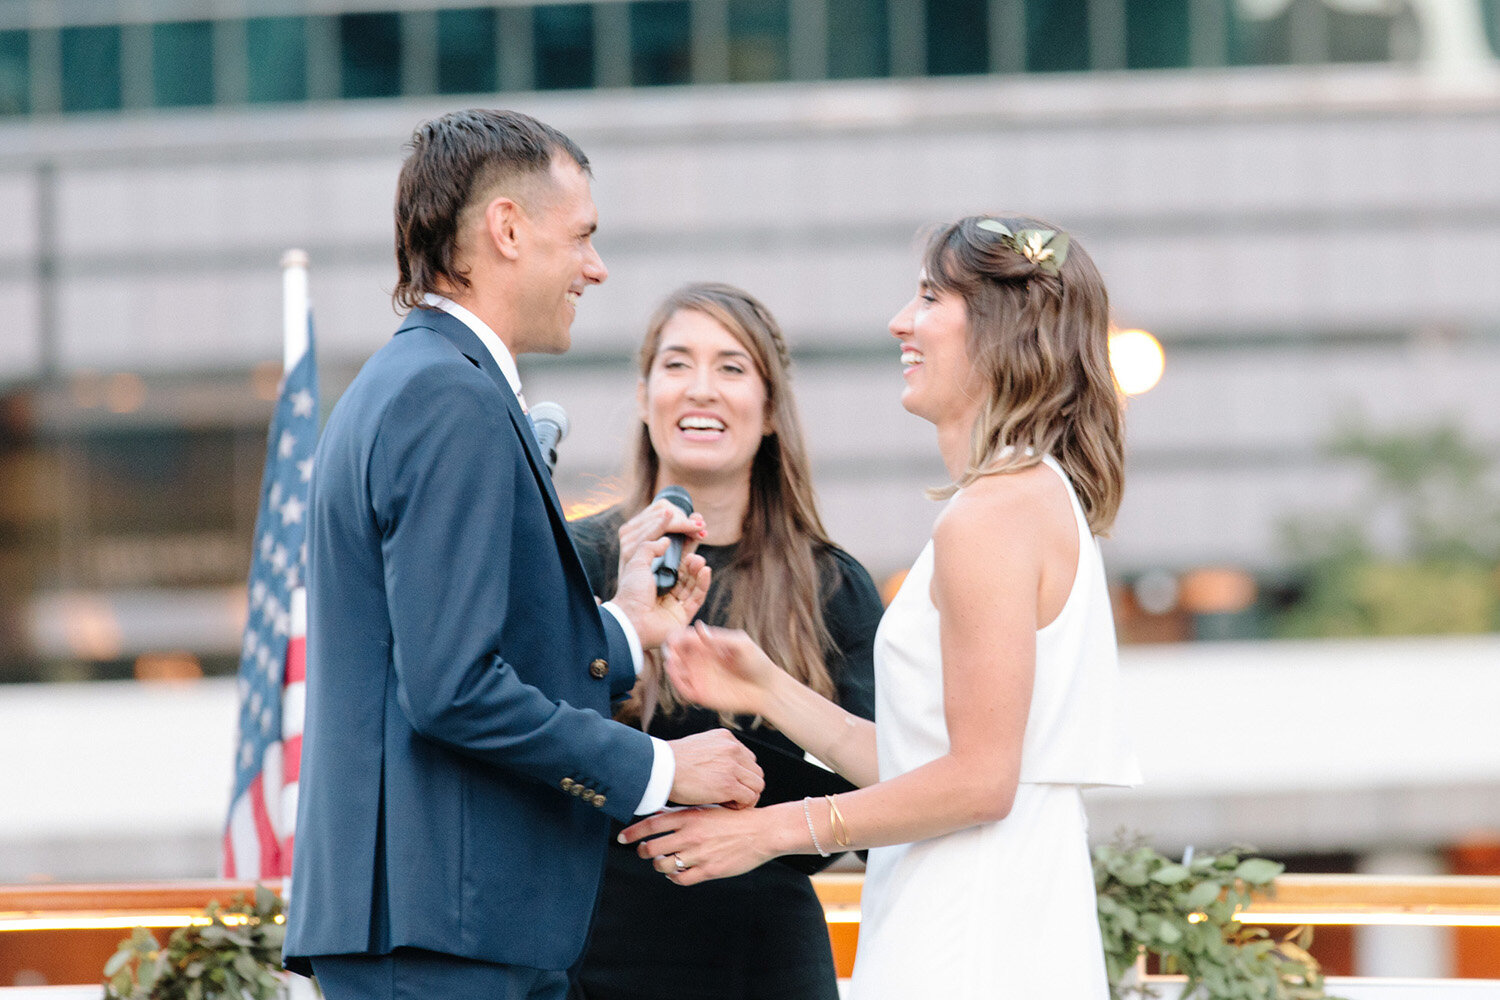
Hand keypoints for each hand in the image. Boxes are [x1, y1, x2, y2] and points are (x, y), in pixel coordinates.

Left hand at [611, 505, 710, 648]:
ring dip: (697, 572)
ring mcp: (674, 606)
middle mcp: (664, 594)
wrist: (630, 619)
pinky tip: (705, 570)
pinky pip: (697, 598)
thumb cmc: (631, 592)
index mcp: (653, 583)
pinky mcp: (683, 616)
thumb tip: (666, 540)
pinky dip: (703, 584)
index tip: (690, 542)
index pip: (672, 566)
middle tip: (695, 554)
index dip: (682, 554)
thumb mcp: (637, 563)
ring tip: (699, 561)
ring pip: (692, 586)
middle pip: (684, 576)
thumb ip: (650, 548)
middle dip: (691, 563)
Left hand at [619, 805, 776, 885]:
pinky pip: (681, 879)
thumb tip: (657, 813)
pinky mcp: (709, 870)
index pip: (651, 824)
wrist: (762, 831)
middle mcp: (691, 835)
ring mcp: (699, 854)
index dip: (633, 832)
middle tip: (643, 851)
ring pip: (664, 865)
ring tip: (662, 861)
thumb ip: (683, 814)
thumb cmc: (734, 819)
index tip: (622, 837)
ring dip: (658, 865)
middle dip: (643, 851)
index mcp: (689, 817)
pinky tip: (676, 872)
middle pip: (652, 847)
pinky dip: (674, 877)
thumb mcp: (706, 809)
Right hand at [663, 624, 779, 717]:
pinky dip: (676, 681)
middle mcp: (701, 660)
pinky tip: (675, 674)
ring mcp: (700, 677)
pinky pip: (683, 688)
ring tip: (672, 661)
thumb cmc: (757, 663)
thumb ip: (720, 638)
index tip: (673, 637)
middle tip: (671, 650)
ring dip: (671, 665)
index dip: (678, 636)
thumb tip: (698, 627)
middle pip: (678, 653)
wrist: (767, 690)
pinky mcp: (701, 693)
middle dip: (671, 650)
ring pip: (677, 670)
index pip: (687, 638)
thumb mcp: (741, 644)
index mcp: (709, 645)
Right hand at [666, 729, 762, 808]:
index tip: (731, 784)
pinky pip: (749, 798)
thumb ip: (714, 753)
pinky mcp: (728, 784)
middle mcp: (733, 748)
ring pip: (757, 785)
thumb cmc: (672, 763)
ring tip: (729, 802)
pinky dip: (741, 805)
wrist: (659, 769)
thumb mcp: (698, 747)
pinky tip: (725, 806)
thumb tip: (720, 768)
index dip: (742, 775)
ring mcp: (732, 766)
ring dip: (746, 796)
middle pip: (756, 772)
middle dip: (748, 786)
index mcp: (726, 738)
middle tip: (733, 797)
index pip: (748, 758)